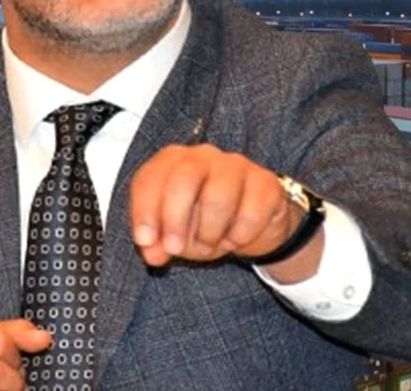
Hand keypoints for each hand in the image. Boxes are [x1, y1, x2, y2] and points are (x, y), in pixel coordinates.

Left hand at [130, 144, 300, 266]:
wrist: (252, 222)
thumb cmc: (204, 221)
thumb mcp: (174, 234)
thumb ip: (158, 243)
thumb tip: (153, 254)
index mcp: (171, 162)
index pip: (150, 179)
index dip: (144, 211)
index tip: (145, 241)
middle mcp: (202, 156)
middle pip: (183, 179)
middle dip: (175, 220)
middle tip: (175, 249)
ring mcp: (236, 165)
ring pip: (218, 196)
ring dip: (210, 231)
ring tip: (210, 245)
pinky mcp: (265, 182)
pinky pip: (251, 212)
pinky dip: (240, 235)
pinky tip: (235, 238)